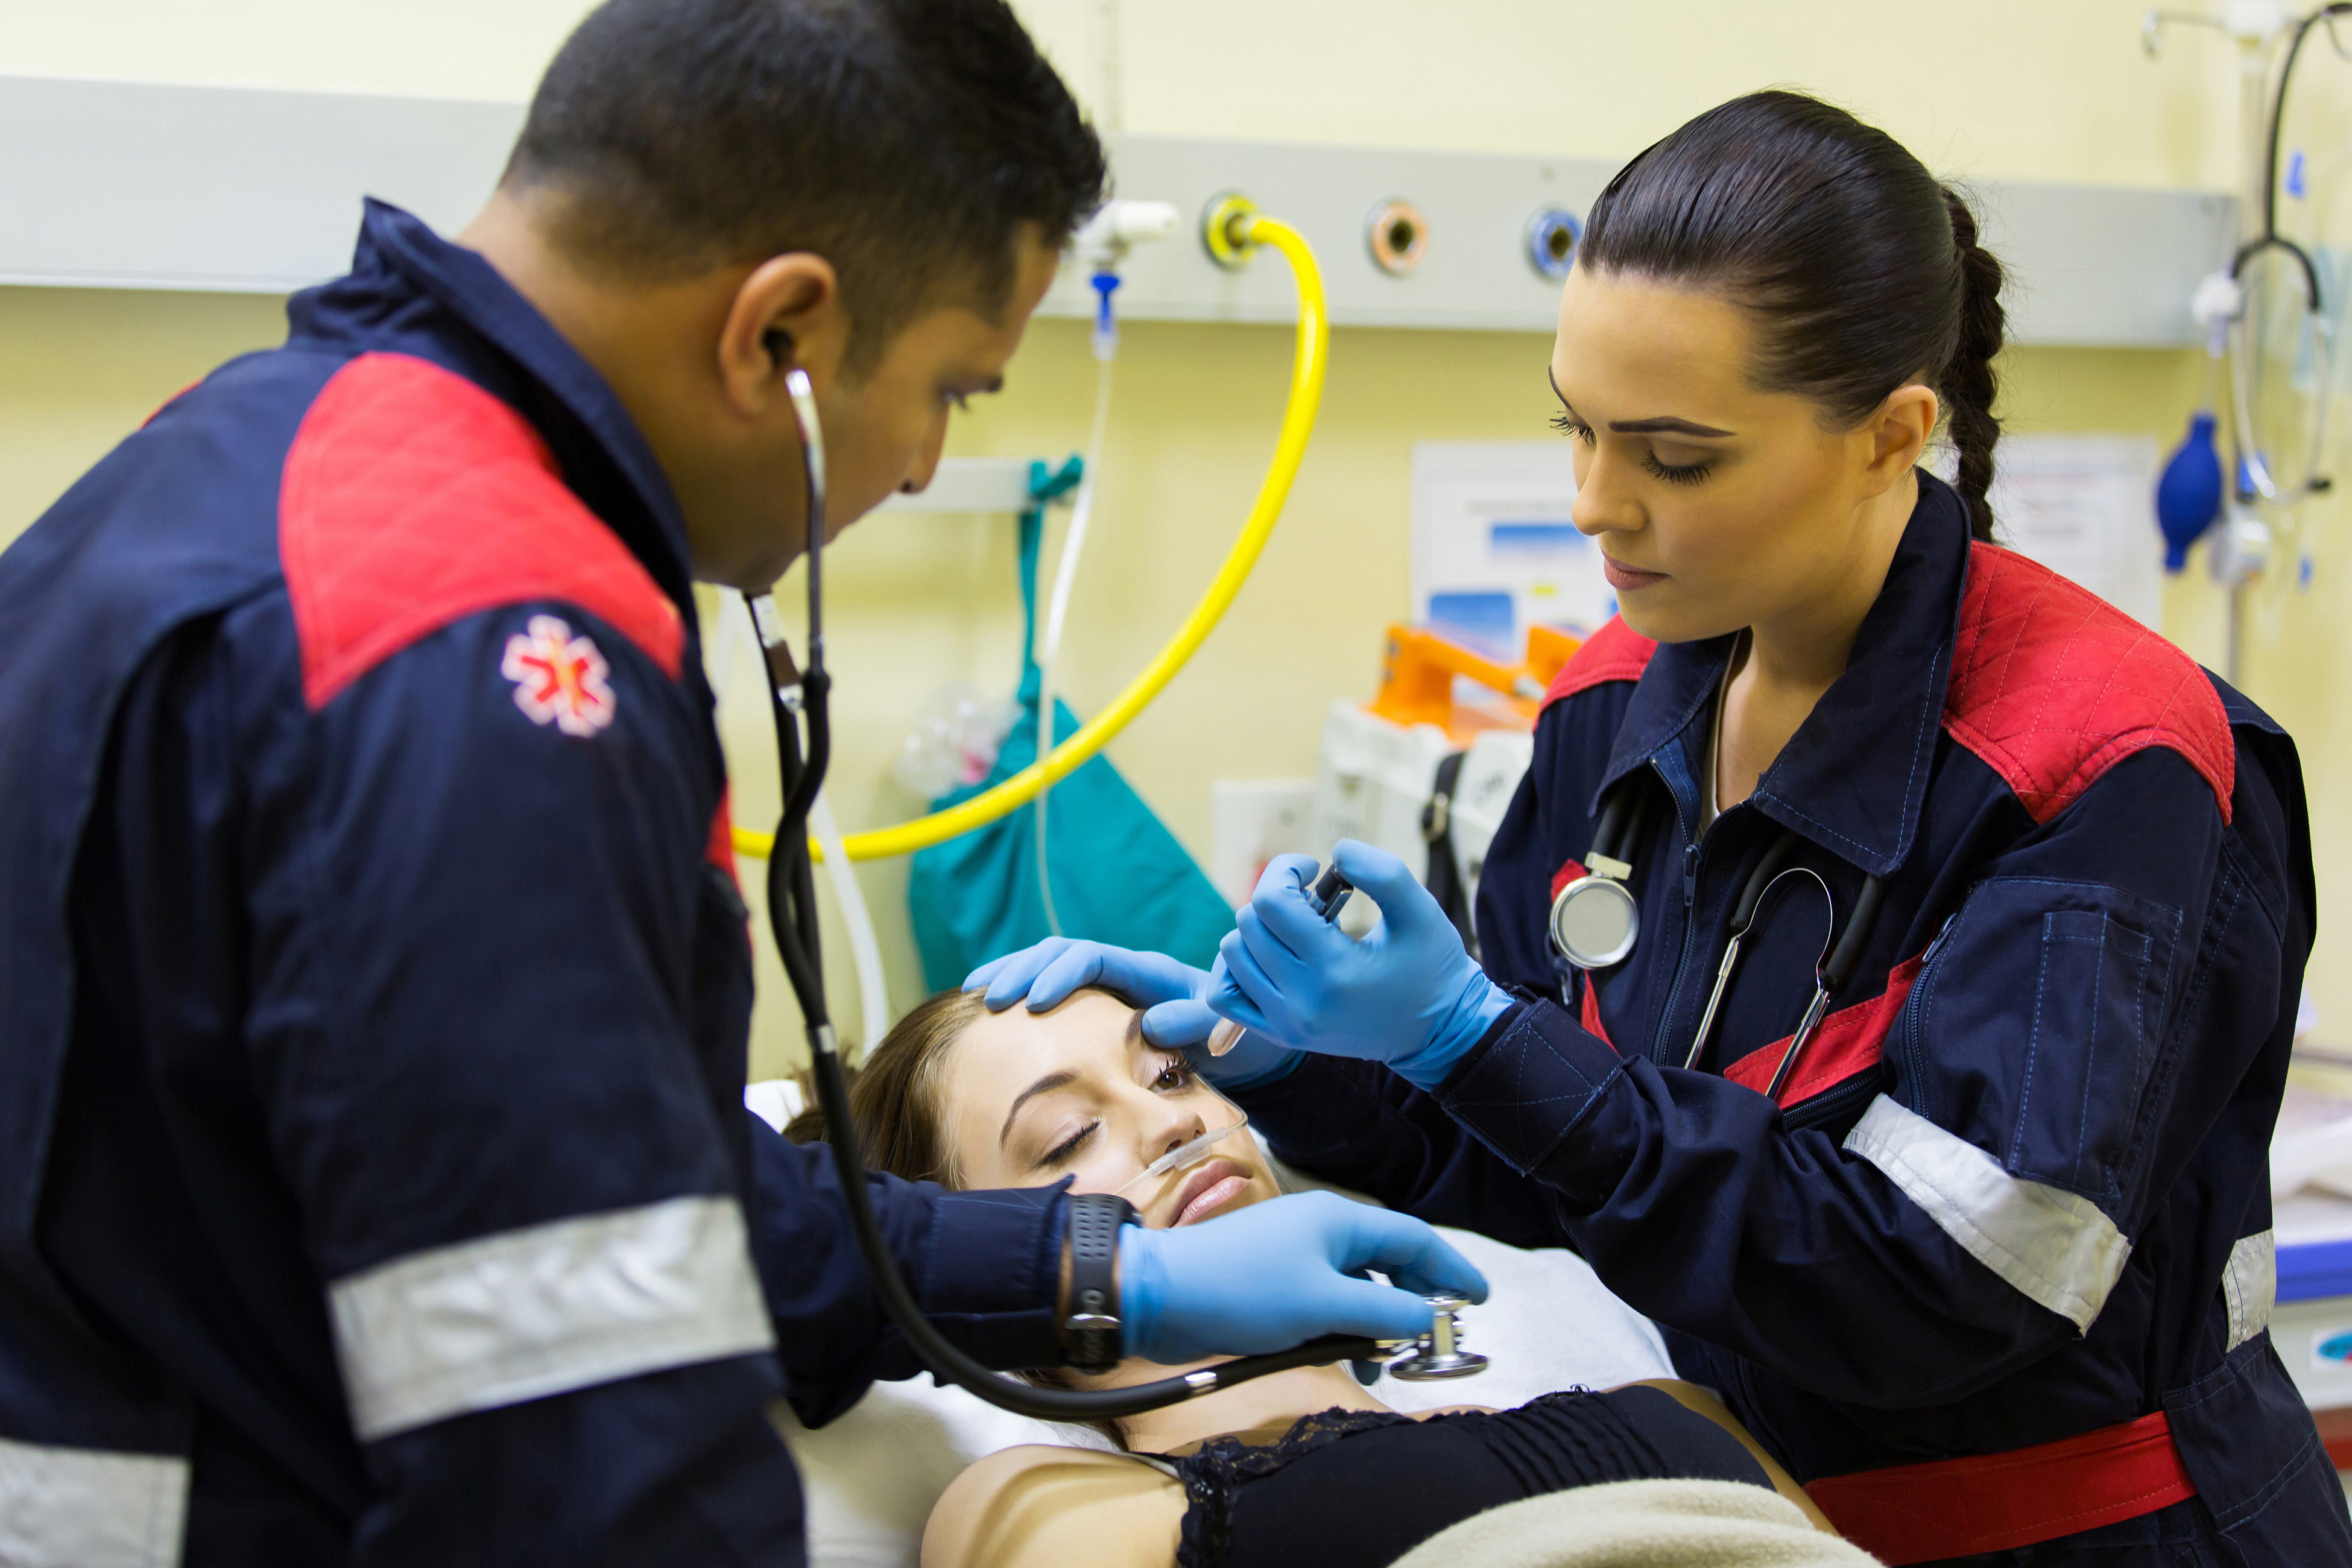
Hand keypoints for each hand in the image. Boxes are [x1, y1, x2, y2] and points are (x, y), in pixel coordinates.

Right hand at [965, 938, 1218, 1049]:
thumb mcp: (1225, 1026)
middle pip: (1060, 953)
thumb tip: (1152, 1025)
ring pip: (1052, 966)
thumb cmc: (1242, 1034)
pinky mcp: (1105, 1005)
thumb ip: (1194, 1020)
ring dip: (1014, 975)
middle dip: (1022, 970)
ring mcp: (1112, 986)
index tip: (1034, 1003)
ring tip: (972, 994)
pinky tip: (997, 1009)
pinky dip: (1025, 993)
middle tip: (985, 998)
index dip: (1059, 974)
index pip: (1091, 956)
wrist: (1253, 1041)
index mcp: (1148, 970)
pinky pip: (1059, 990)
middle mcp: (1124, 970)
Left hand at [1117, 1190, 1487, 1363]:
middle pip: (1389, 1260)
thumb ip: (1385, 1311)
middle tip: (1437, 1338)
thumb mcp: (1325, 1305)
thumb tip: (1430, 1317)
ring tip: (1385, 1361)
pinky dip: (1344, 1327)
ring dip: (1377, 1321)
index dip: (1452, 1268)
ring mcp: (1296, 1256)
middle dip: (1416, 1298)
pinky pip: (1326, 1302)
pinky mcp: (1273, 1283)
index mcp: (1340, 1219)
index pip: (1415, 1237)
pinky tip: (1345, 1358)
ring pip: (1357, 1286)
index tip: (1479, 1300)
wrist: (1159, 1295)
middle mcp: (1322, 1230)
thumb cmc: (1244, 1290)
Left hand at [1208, 842, 1512, 1089]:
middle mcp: (1301, 1002)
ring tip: (1297, 931)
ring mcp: (1286, 1023)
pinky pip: (1225, 996)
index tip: (1311, 869)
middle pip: (1248, 923)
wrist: (1439, 1032)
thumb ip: (1382, 873)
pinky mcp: (1281, 1034)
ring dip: (1257, 929)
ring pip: (1232, 953)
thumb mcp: (1422, 911)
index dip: (1285, 870)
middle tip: (1312, 902)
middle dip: (1276, 897)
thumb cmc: (1431, 966)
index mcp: (1334, 969)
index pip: (1272, 903)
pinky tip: (1269, 955)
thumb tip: (1336, 851)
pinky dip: (1238, 967)